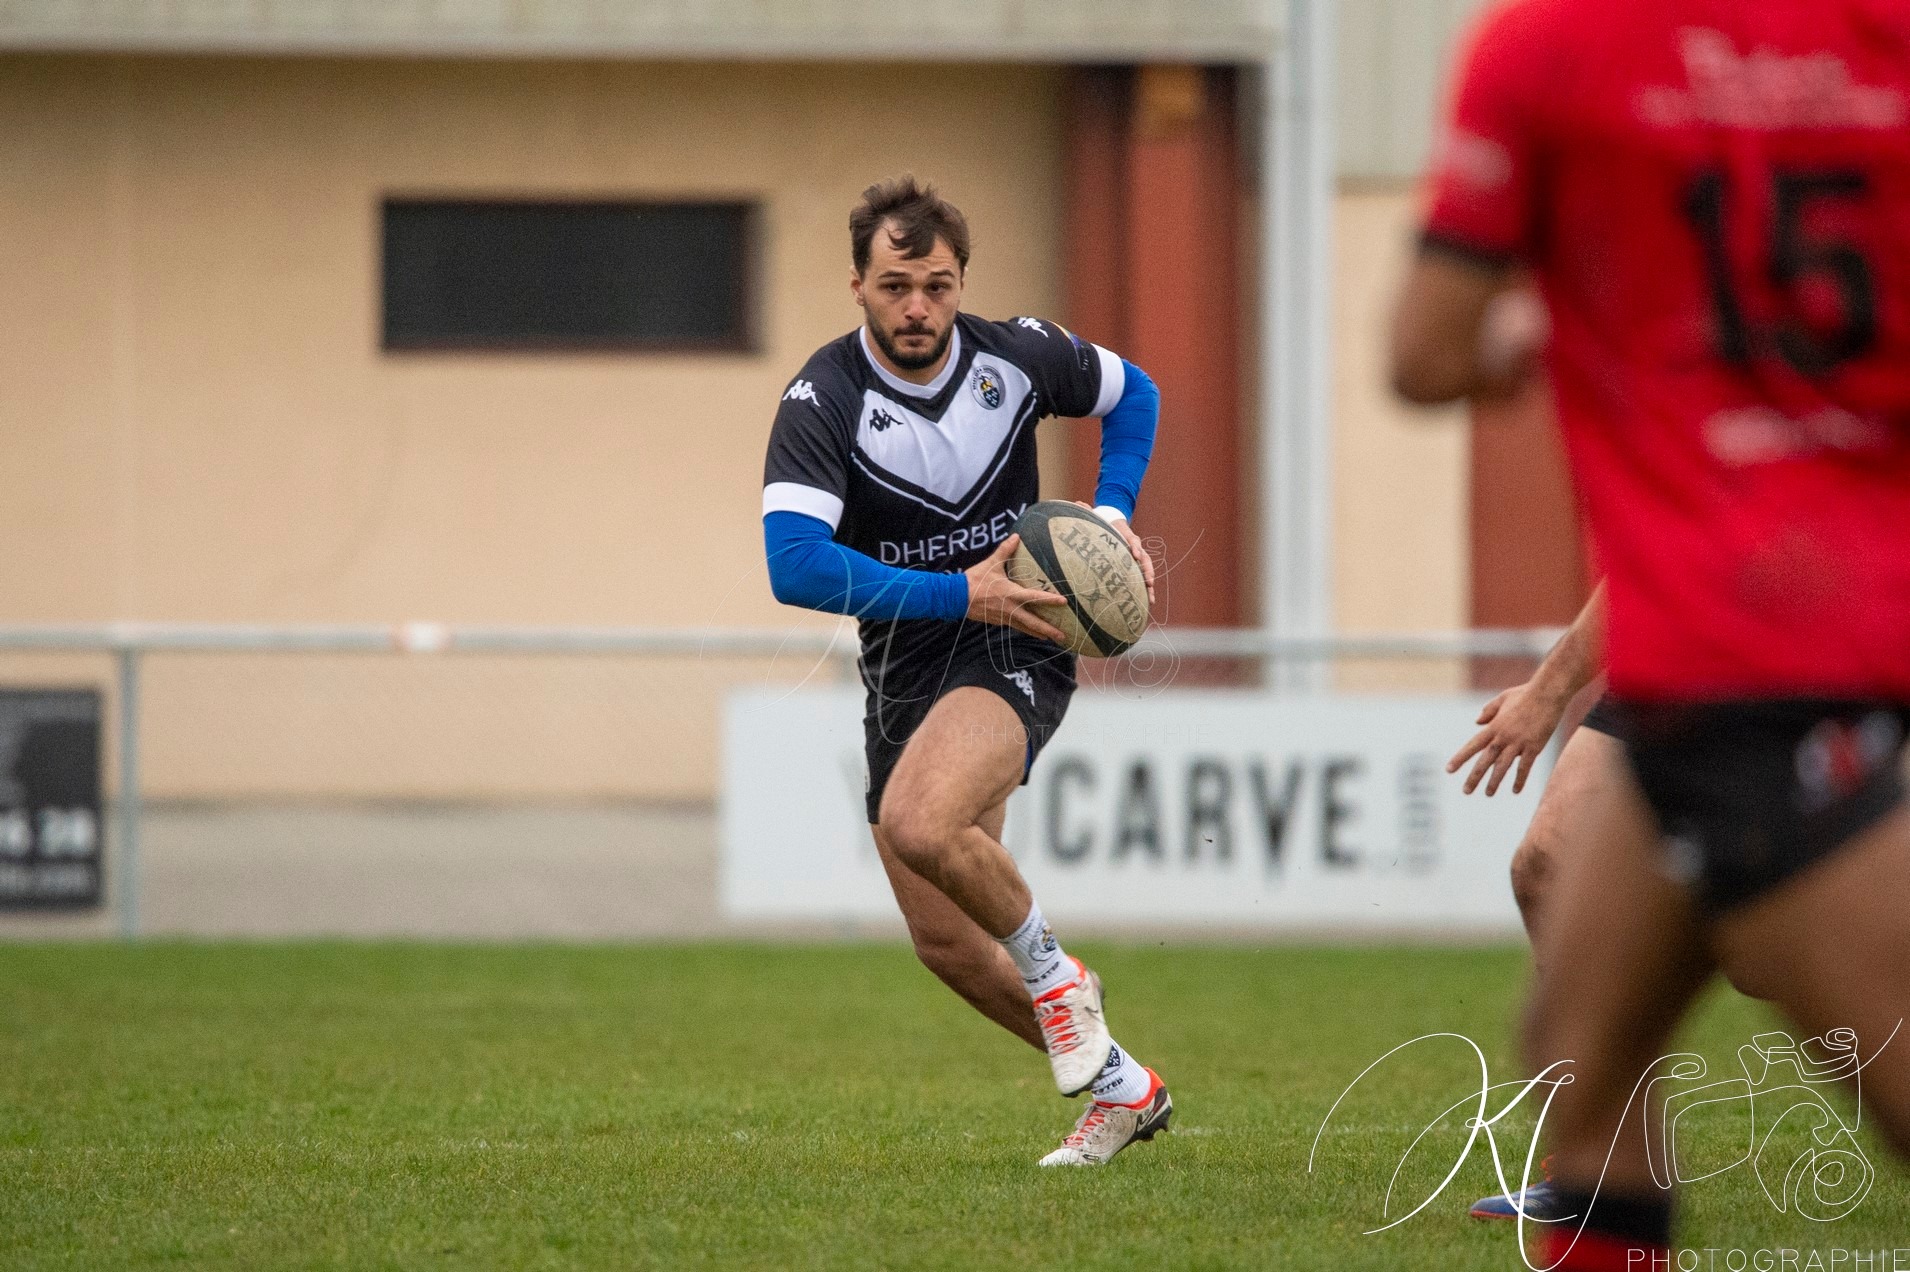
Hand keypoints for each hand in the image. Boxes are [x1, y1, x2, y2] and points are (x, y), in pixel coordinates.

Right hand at [964, 534, 1068, 643]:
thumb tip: (1016, 536)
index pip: (1035, 597)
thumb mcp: (991, 564)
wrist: (956, 597)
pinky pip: (1015, 626)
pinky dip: (1025, 629)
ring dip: (1038, 633)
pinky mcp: (998, 621)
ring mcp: (1004, 618)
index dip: (1050, 599)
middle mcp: (1011, 609)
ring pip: (1025, 628)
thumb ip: (1005, 550)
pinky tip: (1030, 630)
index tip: (1064, 602)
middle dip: (1048, 630)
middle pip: (1033, 623)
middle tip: (1062, 637)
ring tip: (1050, 638)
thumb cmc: (975, 580)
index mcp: (1011, 594)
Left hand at [1074, 503, 1156, 605]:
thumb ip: (1089, 512)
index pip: (1133, 540)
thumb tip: (1077, 503)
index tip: (1135, 554)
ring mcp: (1137, 557)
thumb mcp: (1097, 518)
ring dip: (1149, 583)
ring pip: (1147, 570)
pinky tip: (1148, 603)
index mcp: (1126, 536)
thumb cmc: (1104, 524)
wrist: (1115, 524)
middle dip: (1147, 570)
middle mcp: (1135, 547)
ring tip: (1150, 596)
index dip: (1135, 547)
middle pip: (1145, 558)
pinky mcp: (1135, 566)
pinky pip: (1143, 578)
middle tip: (1149, 581)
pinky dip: (1146, 590)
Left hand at [1446, 679, 1569, 795]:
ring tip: (1488, 794)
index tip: (1449, 770)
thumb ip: (1488, 710)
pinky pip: (1525, 767)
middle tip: (1466, 791)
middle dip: (1474, 777)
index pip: (1472, 746)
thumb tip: (1477, 722)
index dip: (1460, 758)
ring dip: (1495, 781)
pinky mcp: (1535, 746)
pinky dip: (1520, 779)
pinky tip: (1515, 790)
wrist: (1549, 692)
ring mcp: (1519, 742)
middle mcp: (1503, 737)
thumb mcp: (1502, 698)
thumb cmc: (1526, 693)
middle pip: (1485, 761)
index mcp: (1494, 726)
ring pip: (1503, 766)